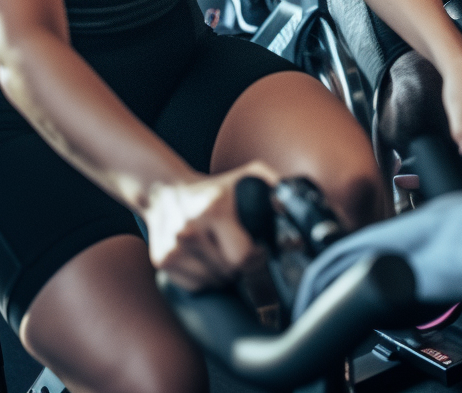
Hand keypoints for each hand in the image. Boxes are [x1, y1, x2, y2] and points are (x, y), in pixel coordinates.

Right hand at [145, 161, 279, 289]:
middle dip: (241, 264)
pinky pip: (195, 285)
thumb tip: (299, 213)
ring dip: (223, 271)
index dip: (257, 256)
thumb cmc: (215, 187)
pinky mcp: (162, 262)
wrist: (166, 191)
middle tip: (240, 246)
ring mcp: (173, 249)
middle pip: (230, 272)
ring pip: (214, 282)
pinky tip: (205, 256)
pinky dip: (205, 277)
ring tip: (221, 249)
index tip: (259, 248)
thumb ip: (277, 190)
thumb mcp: (249, 177)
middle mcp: (190, 231)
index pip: (243, 257)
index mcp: (214, 211)